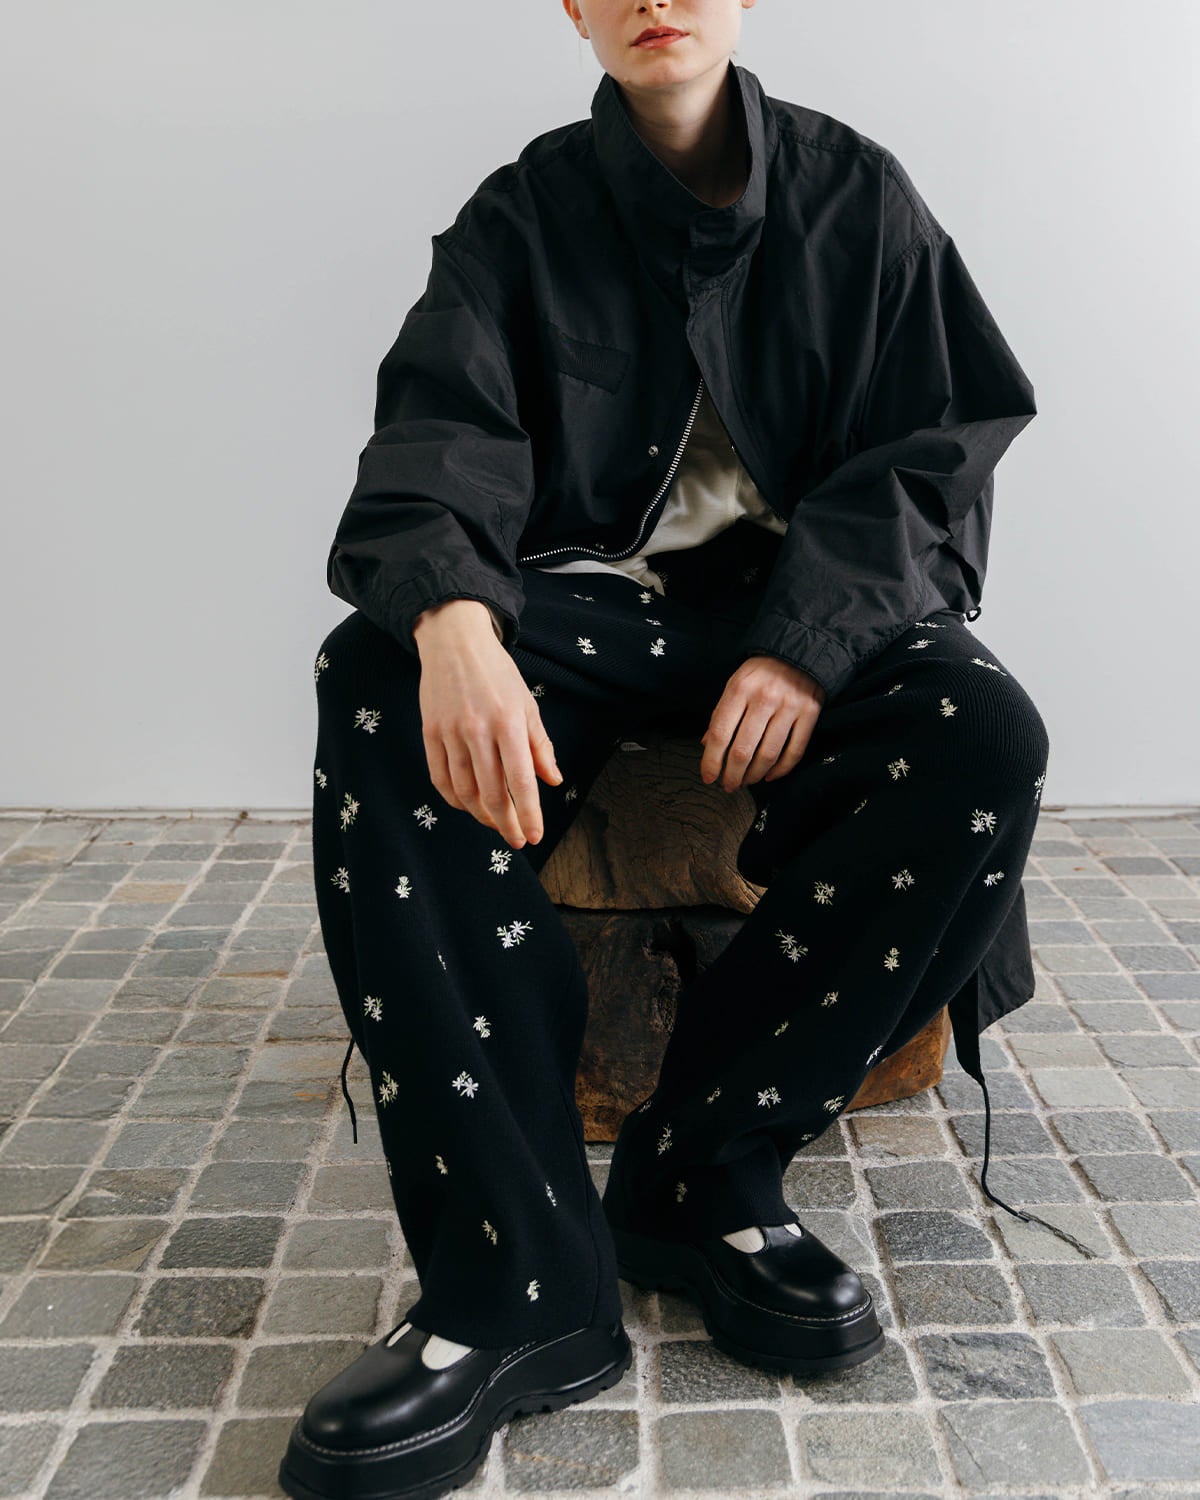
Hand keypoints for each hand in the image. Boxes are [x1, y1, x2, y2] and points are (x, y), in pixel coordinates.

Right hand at [414, 600, 561, 847]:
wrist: (455, 642)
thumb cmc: (497, 673)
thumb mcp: (527, 703)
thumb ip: (540, 745)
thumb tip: (552, 780)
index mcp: (509, 723)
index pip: (520, 781)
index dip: (529, 813)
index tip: (535, 835)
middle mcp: (478, 731)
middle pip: (491, 793)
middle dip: (506, 823)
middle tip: (516, 839)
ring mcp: (450, 733)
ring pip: (464, 791)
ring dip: (481, 815)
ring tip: (496, 824)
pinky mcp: (430, 732)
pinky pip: (440, 777)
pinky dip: (455, 799)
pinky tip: (468, 806)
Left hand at [699, 655, 826, 792]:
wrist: (799, 650)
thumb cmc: (761, 672)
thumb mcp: (735, 684)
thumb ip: (721, 714)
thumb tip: (706, 745)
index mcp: (739, 689)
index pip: (719, 734)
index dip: (711, 761)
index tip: (708, 777)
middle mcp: (764, 698)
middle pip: (742, 750)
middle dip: (732, 775)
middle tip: (728, 786)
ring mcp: (789, 707)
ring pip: (768, 754)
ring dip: (754, 775)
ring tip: (747, 781)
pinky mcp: (810, 713)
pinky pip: (795, 751)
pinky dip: (781, 769)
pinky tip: (770, 776)